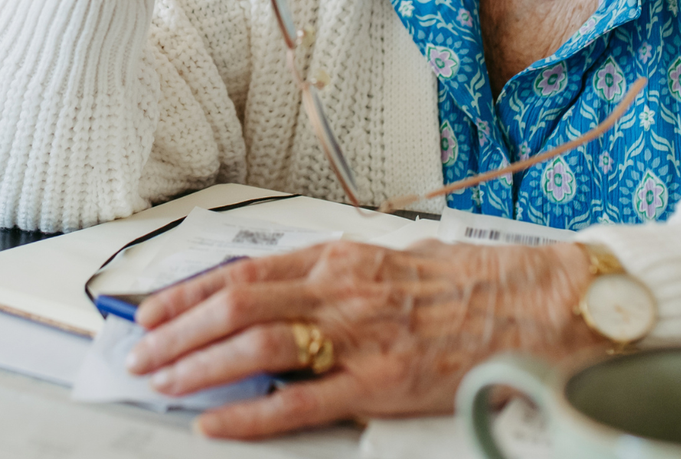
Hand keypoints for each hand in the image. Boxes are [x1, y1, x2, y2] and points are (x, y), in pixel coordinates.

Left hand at [126, 240, 600, 438]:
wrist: (539, 303)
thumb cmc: (472, 281)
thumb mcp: (396, 259)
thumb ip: (339, 275)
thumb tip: (286, 291)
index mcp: (344, 257)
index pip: (244, 270)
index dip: (188, 292)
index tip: (153, 311)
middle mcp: (343, 290)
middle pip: (237, 305)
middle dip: (177, 332)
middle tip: (141, 353)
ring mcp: (361, 338)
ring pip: (257, 346)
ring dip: (199, 366)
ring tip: (162, 382)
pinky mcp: (383, 384)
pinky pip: (302, 402)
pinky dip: (252, 414)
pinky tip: (217, 423)